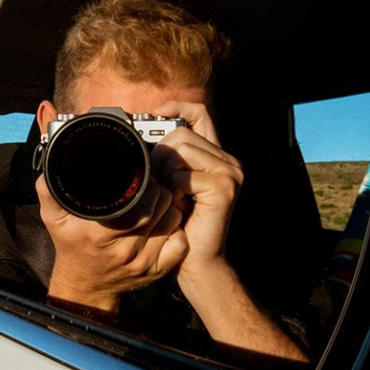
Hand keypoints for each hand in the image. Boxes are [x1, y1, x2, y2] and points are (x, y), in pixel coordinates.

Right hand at [37, 172, 188, 311]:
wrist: (85, 285)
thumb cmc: (72, 246)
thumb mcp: (54, 218)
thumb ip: (50, 190)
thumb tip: (53, 164)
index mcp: (101, 233)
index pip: (140, 200)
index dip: (145, 184)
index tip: (140, 180)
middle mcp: (125, 249)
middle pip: (160, 205)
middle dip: (157, 191)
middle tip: (149, 188)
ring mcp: (143, 262)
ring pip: (172, 219)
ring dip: (167, 207)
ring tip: (155, 204)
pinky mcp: (157, 270)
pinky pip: (180, 243)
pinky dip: (176, 229)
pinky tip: (163, 224)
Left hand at [149, 99, 243, 275]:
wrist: (196, 262)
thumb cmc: (178, 225)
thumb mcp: (170, 186)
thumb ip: (166, 160)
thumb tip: (139, 132)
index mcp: (215, 156)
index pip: (199, 113)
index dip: (176, 107)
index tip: (155, 114)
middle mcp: (227, 160)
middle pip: (181, 132)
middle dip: (161, 156)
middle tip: (161, 184)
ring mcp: (230, 172)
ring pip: (180, 148)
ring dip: (165, 173)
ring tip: (171, 196)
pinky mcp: (224, 186)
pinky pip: (183, 172)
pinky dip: (173, 188)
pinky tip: (178, 204)